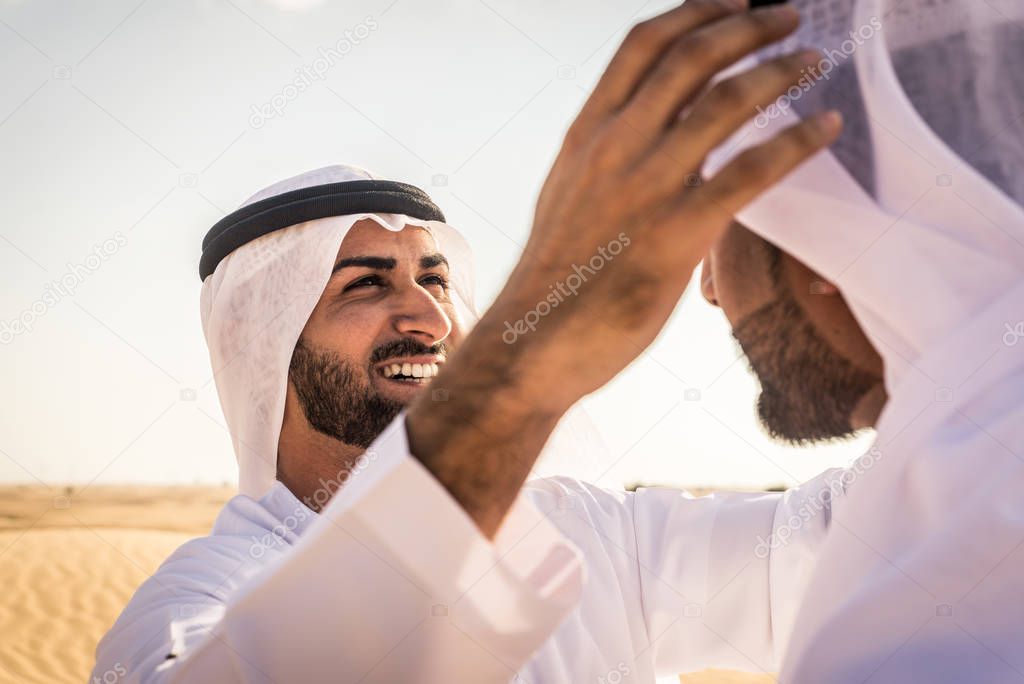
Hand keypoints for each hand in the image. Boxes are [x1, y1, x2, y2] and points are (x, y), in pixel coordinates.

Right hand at [407, 0, 841, 536]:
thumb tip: (650, 137)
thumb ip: (607, 158)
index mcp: (587, 134)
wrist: (532, 342)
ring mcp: (646, 188)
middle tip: (789, 18)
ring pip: (725, 102)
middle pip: (691, 57)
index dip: (695, 11)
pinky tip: (825, 128)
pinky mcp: (677, 235)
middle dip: (748, 26)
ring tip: (812, 62)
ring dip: (779, 72)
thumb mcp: (568, 196)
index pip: (642, 45)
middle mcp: (615, 147)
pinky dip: (795, 141)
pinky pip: (750, 172)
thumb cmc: (554, 277)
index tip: (734, 1)